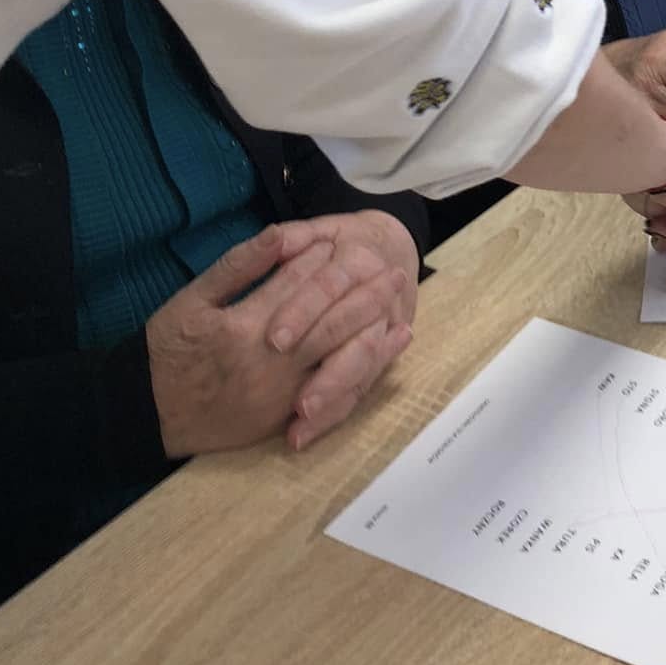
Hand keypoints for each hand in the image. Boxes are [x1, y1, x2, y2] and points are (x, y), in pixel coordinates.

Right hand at [147, 222, 414, 458]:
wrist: (145, 415)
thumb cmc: (165, 352)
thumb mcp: (190, 300)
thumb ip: (237, 268)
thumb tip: (279, 234)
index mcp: (245, 327)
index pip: (297, 286)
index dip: (323, 262)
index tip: (344, 241)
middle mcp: (270, 362)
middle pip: (329, 321)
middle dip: (364, 294)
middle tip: (394, 271)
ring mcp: (279, 393)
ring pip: (337, 356)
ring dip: (372, 331)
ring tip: (400, 308)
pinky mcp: (282, 416)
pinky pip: (330, 393)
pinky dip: (359, 372)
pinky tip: (380, 355)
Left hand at [268, 211, 420, 448]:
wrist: (392, 249)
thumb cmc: (343, 242)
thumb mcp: (320, 229)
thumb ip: (294, 237)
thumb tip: (272, 240)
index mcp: (358, 261)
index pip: (330, 287)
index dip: (304, 312)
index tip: (275, 339)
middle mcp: (378, 298)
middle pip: (357, 338)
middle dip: (329, 373)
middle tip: (298, 402)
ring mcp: (384, 330)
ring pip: (364, 368)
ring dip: (335, 399)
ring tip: (302, 424)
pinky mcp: (379, 356)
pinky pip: (361, 388)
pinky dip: (335, 413)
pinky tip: (304, 435)